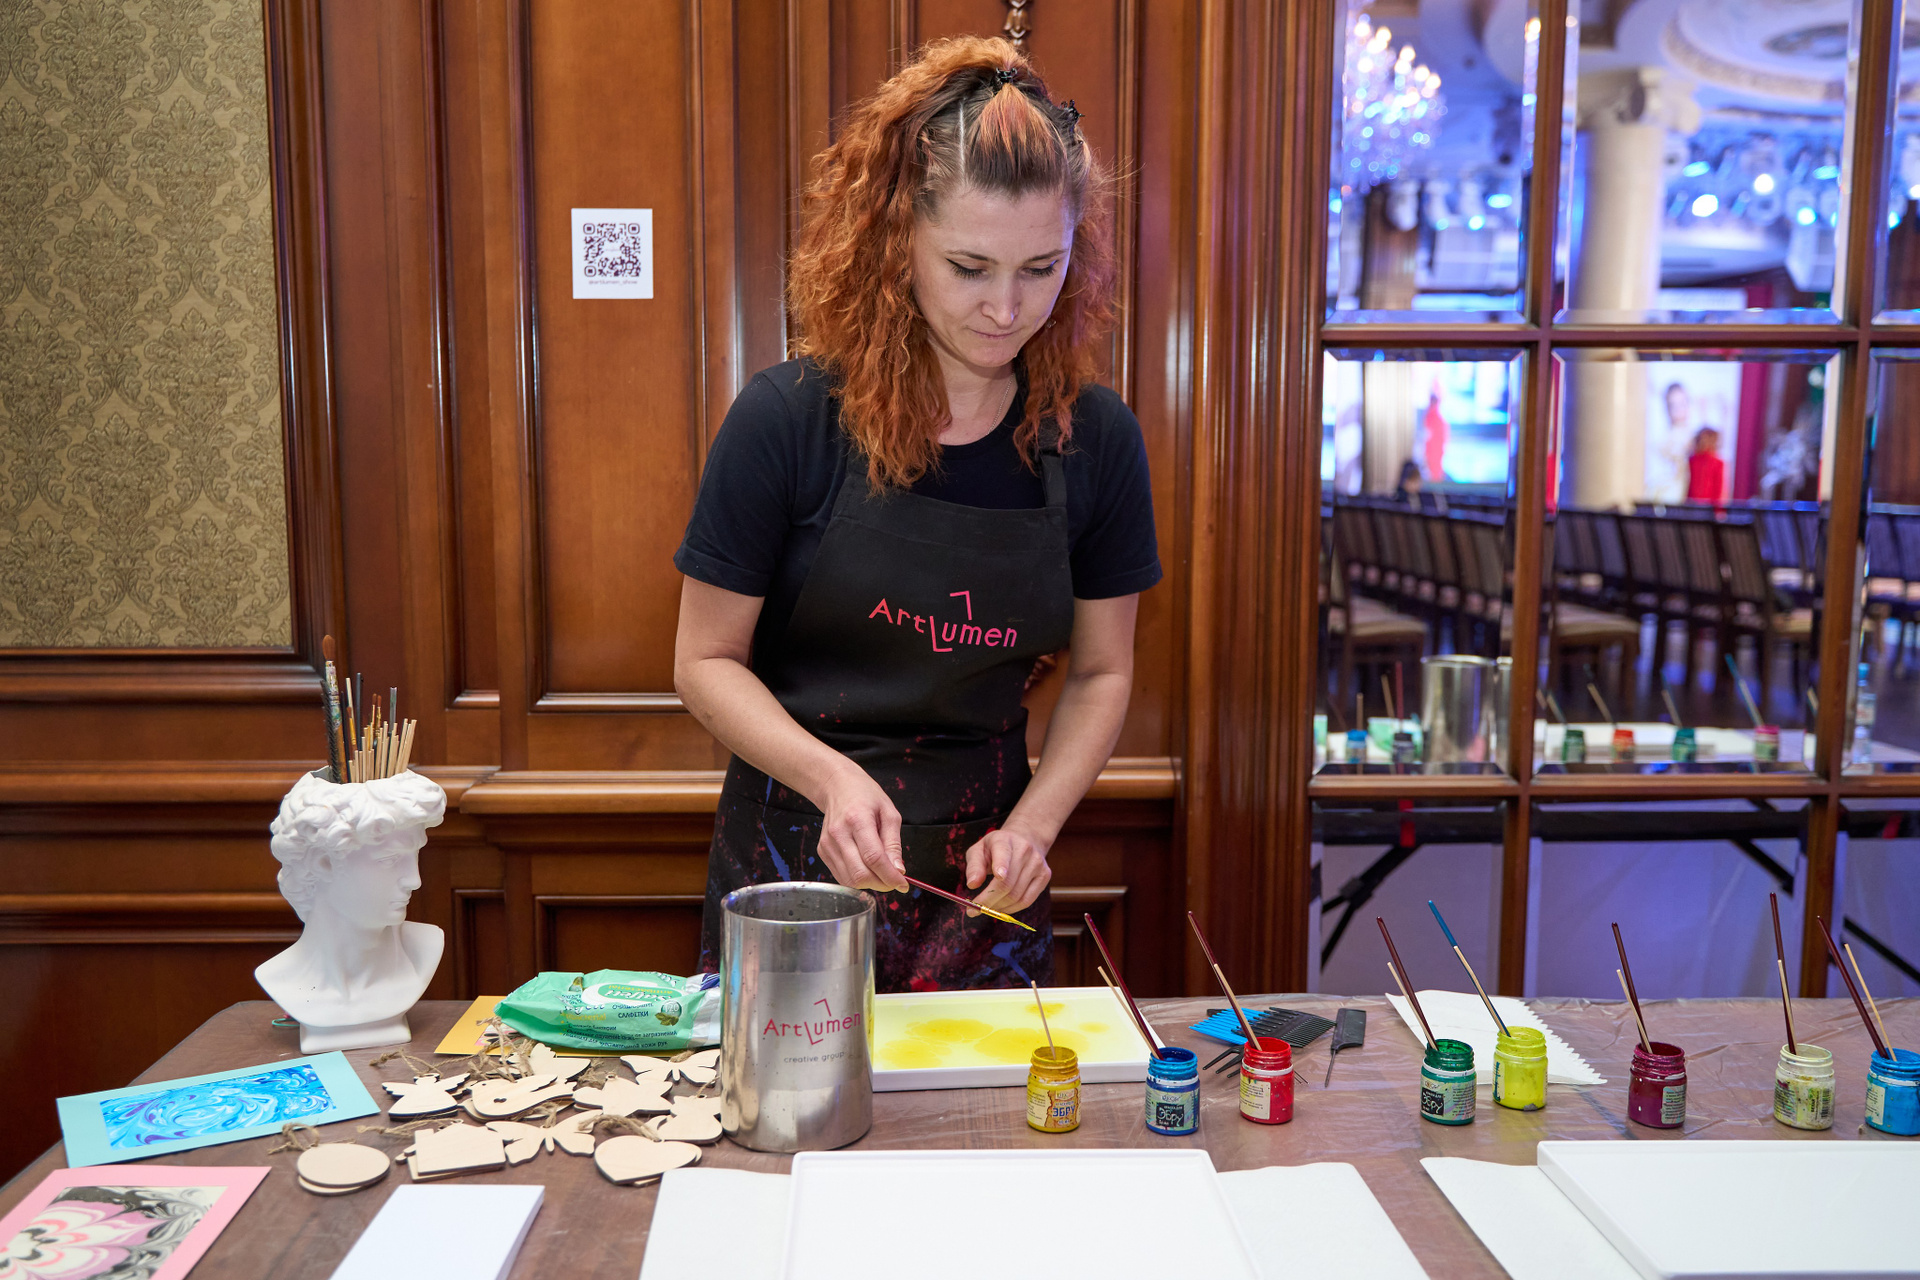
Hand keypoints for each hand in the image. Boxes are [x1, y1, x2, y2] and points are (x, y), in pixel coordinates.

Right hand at [816, 764, 906, 892]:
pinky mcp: (822, 851)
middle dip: (881, 884)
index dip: (890, 876)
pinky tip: (866, 866)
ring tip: (880, 872)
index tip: (903, 884)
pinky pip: (842, 876)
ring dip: (870, 883)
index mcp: (858, 820)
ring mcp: (828, 844)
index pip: (874, 858)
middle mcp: (839, 834)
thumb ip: (894, 843)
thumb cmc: (866, 796)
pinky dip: (857, 878)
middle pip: (860, 874)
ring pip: (850, 880)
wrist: (837, 786)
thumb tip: (898, 870)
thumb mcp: (889, 813)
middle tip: (894, 880)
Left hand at [964, 821, 1052, 916]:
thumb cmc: (995, 848)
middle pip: (1008, 883)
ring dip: (998, 907)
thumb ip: (974, 866)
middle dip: (989, 901)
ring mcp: (1037, 863)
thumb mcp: (979, 850)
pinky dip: (1011, 909)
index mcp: (1005, 840)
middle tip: (974, 910)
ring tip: (986, 908)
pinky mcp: (1045, 876)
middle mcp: (1025, 850)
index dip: (1002, 866)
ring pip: (1017, 896)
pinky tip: (1001, 907)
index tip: (997, 876)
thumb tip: (972, 884)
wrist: (1024, 839)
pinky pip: (1027, 900)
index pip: (1004, 853)